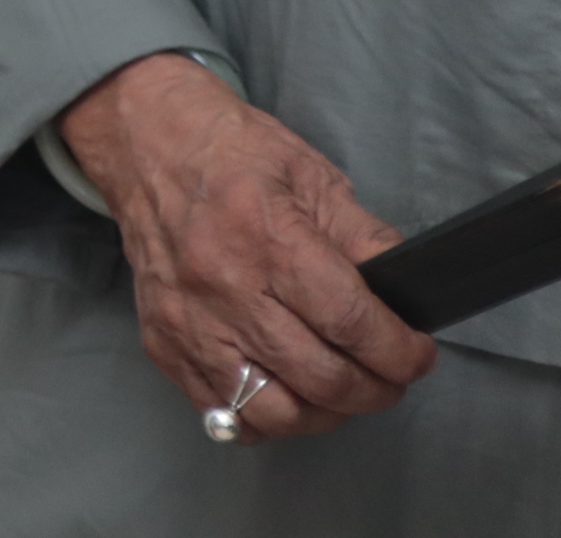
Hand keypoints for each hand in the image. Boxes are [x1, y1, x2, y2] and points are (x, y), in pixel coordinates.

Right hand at [57, 51, 433, 441]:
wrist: (143, 143)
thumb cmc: (232, 152)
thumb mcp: (313, 177)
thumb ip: (365, 239)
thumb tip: (408, 294)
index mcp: (265, 236)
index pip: (351, 322)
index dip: (401, 352)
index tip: (416, 353)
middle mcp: (222, 287)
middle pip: (321, 378)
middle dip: (376, 388)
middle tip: (388, 373)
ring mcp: (186, 322)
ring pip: (273, 413)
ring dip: (323, 413)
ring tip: (338, 388)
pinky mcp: (161, 342)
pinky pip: (222, 412)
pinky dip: (264, 417)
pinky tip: (285, 388)